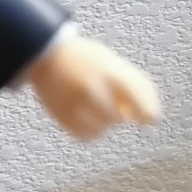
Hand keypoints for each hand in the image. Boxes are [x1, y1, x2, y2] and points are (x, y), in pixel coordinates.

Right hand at [28, 36, 159, 140]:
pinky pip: (86, 135)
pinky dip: (87, 128)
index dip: (146, 115)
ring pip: (102, 128)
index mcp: (113, 74)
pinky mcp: (62, 117)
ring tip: (91, 104)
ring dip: (102, 121)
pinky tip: (82, 114)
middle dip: (117, 111)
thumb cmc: (84, 58)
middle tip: (107, 99)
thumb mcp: (114, 63)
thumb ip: (133, 87)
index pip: (142, 107)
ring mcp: (76, 105)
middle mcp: (94, 91)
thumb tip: (148, 118)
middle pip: (119, 118)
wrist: (44, 55)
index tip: (145, 118)